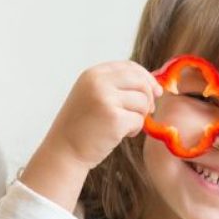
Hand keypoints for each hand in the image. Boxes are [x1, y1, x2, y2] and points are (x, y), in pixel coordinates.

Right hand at [22, 61, 161, 210]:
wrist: (64, 151)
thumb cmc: (81, 127)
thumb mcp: (92, 95)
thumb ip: (115, 85)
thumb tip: (153, 85)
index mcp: (92, 74)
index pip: (129, 66)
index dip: (146, 78)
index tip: (154, 91)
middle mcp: (98, 82)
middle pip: (140, 82)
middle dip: (149, 97)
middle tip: (147, 112)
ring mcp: (106, 99)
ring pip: (142, 101)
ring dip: (139, 116)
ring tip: (124, 126)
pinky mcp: (114, 118)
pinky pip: (139, 120)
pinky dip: (134, 129)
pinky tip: (120, 135)